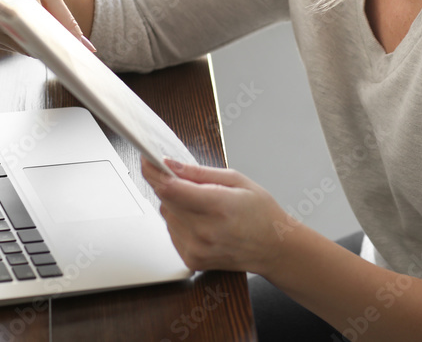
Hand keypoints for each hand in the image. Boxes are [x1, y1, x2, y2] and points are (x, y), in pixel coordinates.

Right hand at [0, 0, 84, 53]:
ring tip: (37, 17)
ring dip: (36, 39)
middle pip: (33, 45)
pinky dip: (24, 37)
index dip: (57, 44)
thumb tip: (84, 46)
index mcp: (11, 2)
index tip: (74, 51)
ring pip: (24, 48)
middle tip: (64, 37)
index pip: (38, 32)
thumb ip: (65, 17)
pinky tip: (23, 19)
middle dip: (50, 42)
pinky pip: (14, 45)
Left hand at [141, 158, 289, 274]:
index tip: (148, 161)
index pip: (171, 188)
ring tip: (202, 204)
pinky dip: (179, 221)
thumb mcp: (237, 180)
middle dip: (168, 184)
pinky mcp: (192, 260)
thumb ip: (200, 173)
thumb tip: (172, 165)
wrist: (273, 249)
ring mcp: (197, 249)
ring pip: (166, 215)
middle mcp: (205, 231)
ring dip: (175, 204)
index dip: (155, 172)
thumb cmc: (261, 213)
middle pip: (165, 200)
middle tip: (183, 178)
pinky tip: (201, 220)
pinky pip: (171, 232)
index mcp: (218, 206)